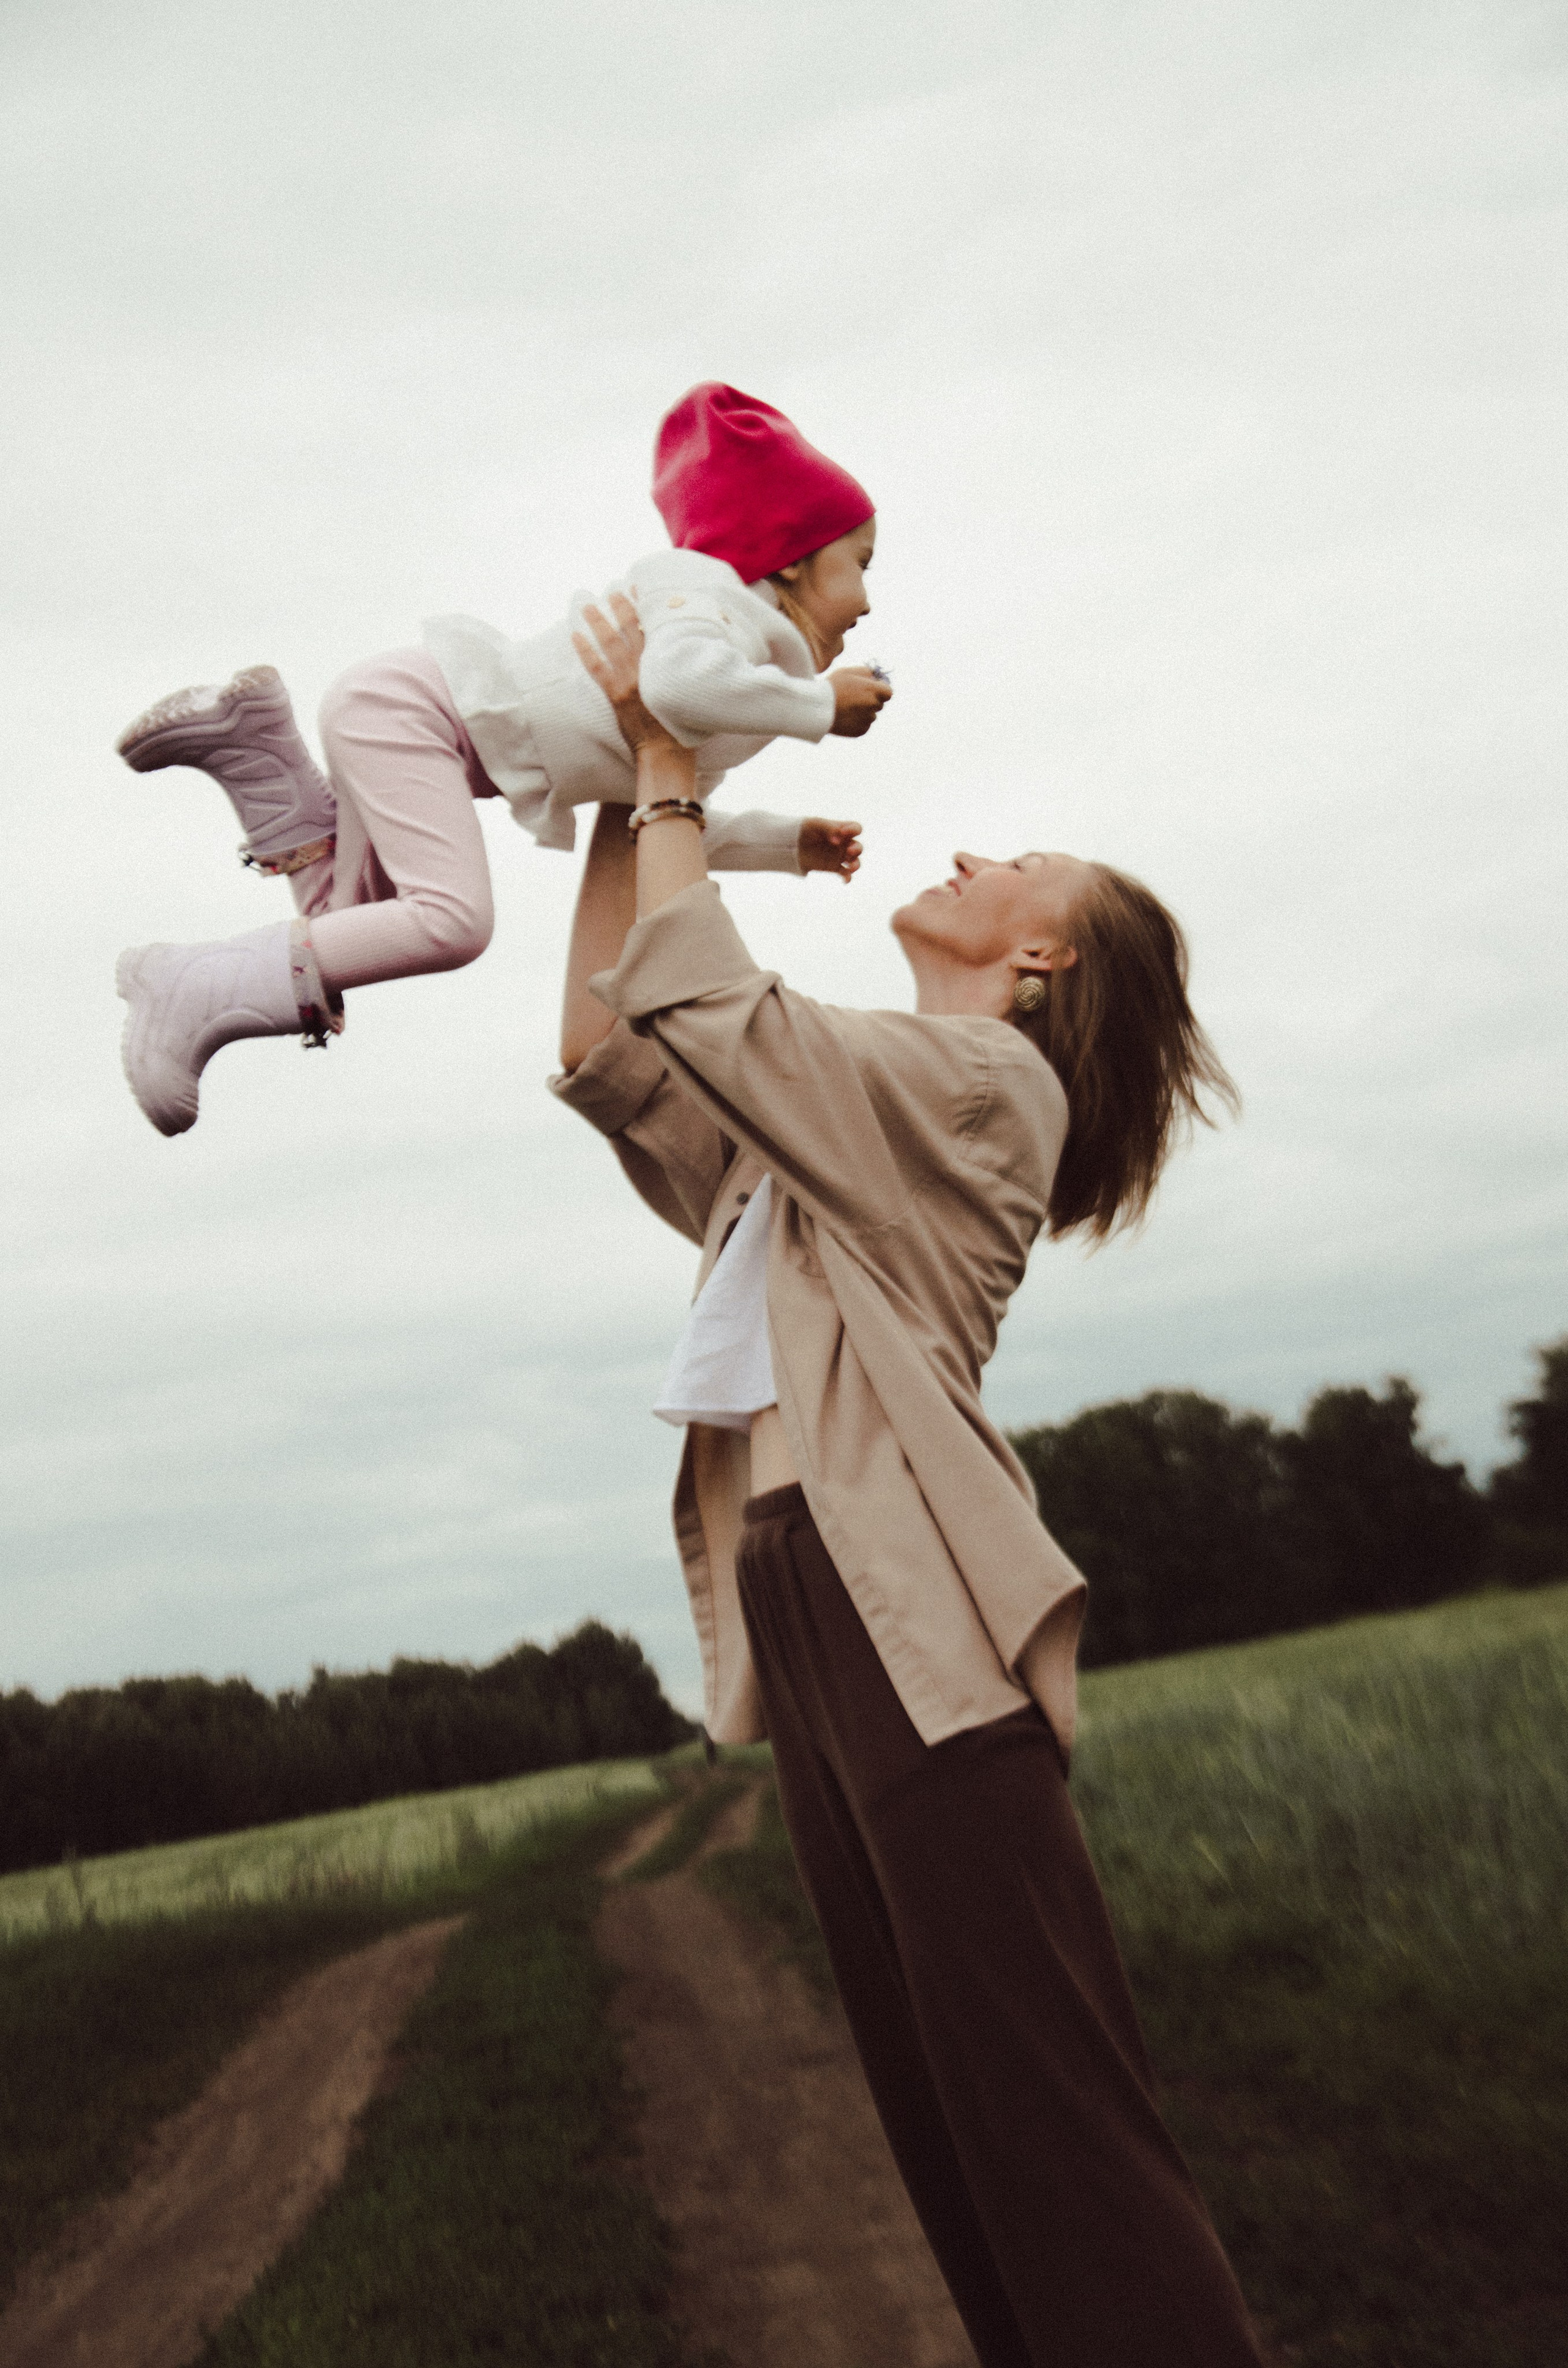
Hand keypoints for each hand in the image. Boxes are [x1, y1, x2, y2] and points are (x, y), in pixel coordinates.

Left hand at [573, 593, 677, 754]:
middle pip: (631, 629)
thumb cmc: (681, 728)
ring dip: (598, 622)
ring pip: (611, 643)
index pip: (653, 628)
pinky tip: (575, 636)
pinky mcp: (617, 695)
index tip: (637, 589)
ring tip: (587, 605)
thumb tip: (675, 655)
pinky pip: (597, 668)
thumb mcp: (687, 693)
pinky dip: (585, 651)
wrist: (666, 753)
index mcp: (667, 665)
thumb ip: (678, 672)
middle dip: (620, 607)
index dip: (643, 607)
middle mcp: (648, 668)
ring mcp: (630, 680)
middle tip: (611, 591)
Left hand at [799, 818, 862, 882]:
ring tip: (851, 868)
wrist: (792, 844)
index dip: (854, 830)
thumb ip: (829, 828)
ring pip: (855, 861)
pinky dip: (848, 878)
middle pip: (858, 846)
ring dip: (856, 865)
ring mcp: (839, 856)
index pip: (856, 828)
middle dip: (857, 849)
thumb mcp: (815, 823)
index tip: (843, 833)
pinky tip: (845, 880)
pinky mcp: (834, 867)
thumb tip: (838, 841)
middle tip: (848, 851)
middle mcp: (843, 843)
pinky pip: (845, 874)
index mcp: (841, 829)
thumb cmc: (804, 830)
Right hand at [828, 666, 892, 738]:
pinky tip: (845, 716)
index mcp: (873, 690)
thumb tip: (875, 677)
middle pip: (879, 704)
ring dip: (864, 712)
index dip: (880, 690)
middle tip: (854, 697)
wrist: (817, 708)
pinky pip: (864, 725)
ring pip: (871, 715)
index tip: (872, 689)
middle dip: (871, 700)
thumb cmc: (832, 686)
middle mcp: (873, 706)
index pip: (888, 692)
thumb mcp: (848, 672)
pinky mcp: (861, 731)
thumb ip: (866, 672)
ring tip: (846, 707)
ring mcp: (867, 720)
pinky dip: (857, 722)